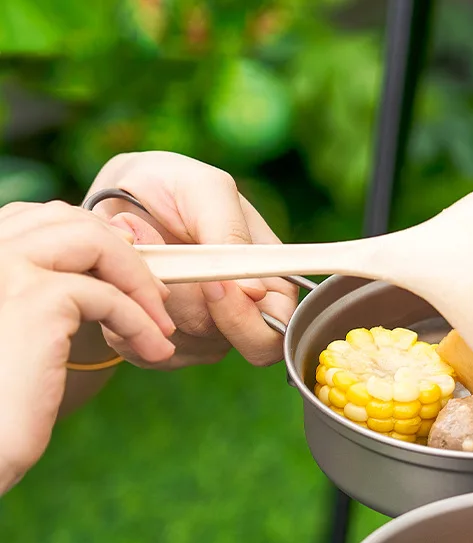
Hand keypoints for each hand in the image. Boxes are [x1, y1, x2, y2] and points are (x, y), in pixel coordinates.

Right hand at [0, 201, 174, 493]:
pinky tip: (155, 351)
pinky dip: (141, 322)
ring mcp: (5, 269)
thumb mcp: (23, 332)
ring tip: (161, 327)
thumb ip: (48, 291)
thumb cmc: (4, 401)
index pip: (39, 217)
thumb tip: (107, 255)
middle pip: (69, 219)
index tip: (130, 272)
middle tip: (156, 298)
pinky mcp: (35, 301)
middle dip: (123, 255)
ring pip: (95, 242)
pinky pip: (108, 295)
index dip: (94, 236)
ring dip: (139, 283)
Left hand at [86, 151, 296, 368]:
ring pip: (182, 340)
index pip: (279, 332)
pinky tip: (126, 270)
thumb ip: (231, 233)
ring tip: (139, 241)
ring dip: (152, 290)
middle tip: (165, 261)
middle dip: (191, 304)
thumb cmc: (171, 187)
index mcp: (269, 285)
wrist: (114, 196)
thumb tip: (255, 292)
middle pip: (228, 344)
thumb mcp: (206, 190)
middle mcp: (240, 318)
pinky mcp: (157, 344)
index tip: (215, 284)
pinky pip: (144, 346)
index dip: (248, 321)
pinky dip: (128, 305)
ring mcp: (200, 336)